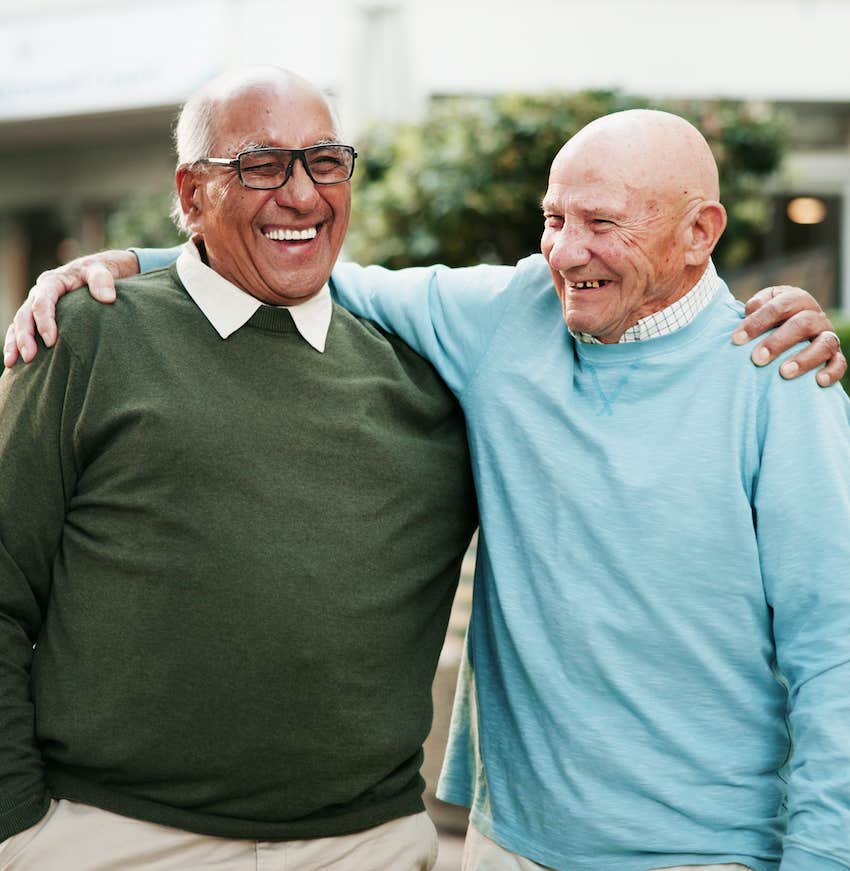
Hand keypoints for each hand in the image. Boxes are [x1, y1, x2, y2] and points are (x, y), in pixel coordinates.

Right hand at [4, 250, 138, 367]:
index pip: (43, 302)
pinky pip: (20, 329)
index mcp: (52, 282)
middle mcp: (39, 293)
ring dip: (14, 343)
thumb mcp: (102, 271)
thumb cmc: (97, 273)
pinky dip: (16, 344)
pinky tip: (14, 363)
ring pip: (18, 324)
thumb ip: (103, 280)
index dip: (45, 322)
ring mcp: (35, 304)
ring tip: (11, 363)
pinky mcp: (37, 316)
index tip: (51, 342)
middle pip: (25, 314)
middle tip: (29, 357)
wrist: (93, 272)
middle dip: (24, 337)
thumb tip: (108, 298)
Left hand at [731, 285, 845, 386]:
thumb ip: (755, 308)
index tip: (737, 339)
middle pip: (803, 323)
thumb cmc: (767, 324)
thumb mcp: (760, 310)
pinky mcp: (835, 357)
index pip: (781, 305)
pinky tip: (818, 381)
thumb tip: (750, 309)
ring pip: (825, 343)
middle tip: (757, 359)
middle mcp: (816, 317)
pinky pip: (839, 363)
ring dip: (805, 359)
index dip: (759, 321)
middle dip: (778, 342)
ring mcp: (827, 337)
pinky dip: (831, 372)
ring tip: (784, 373)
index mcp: (797, 300)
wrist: (786, 337)